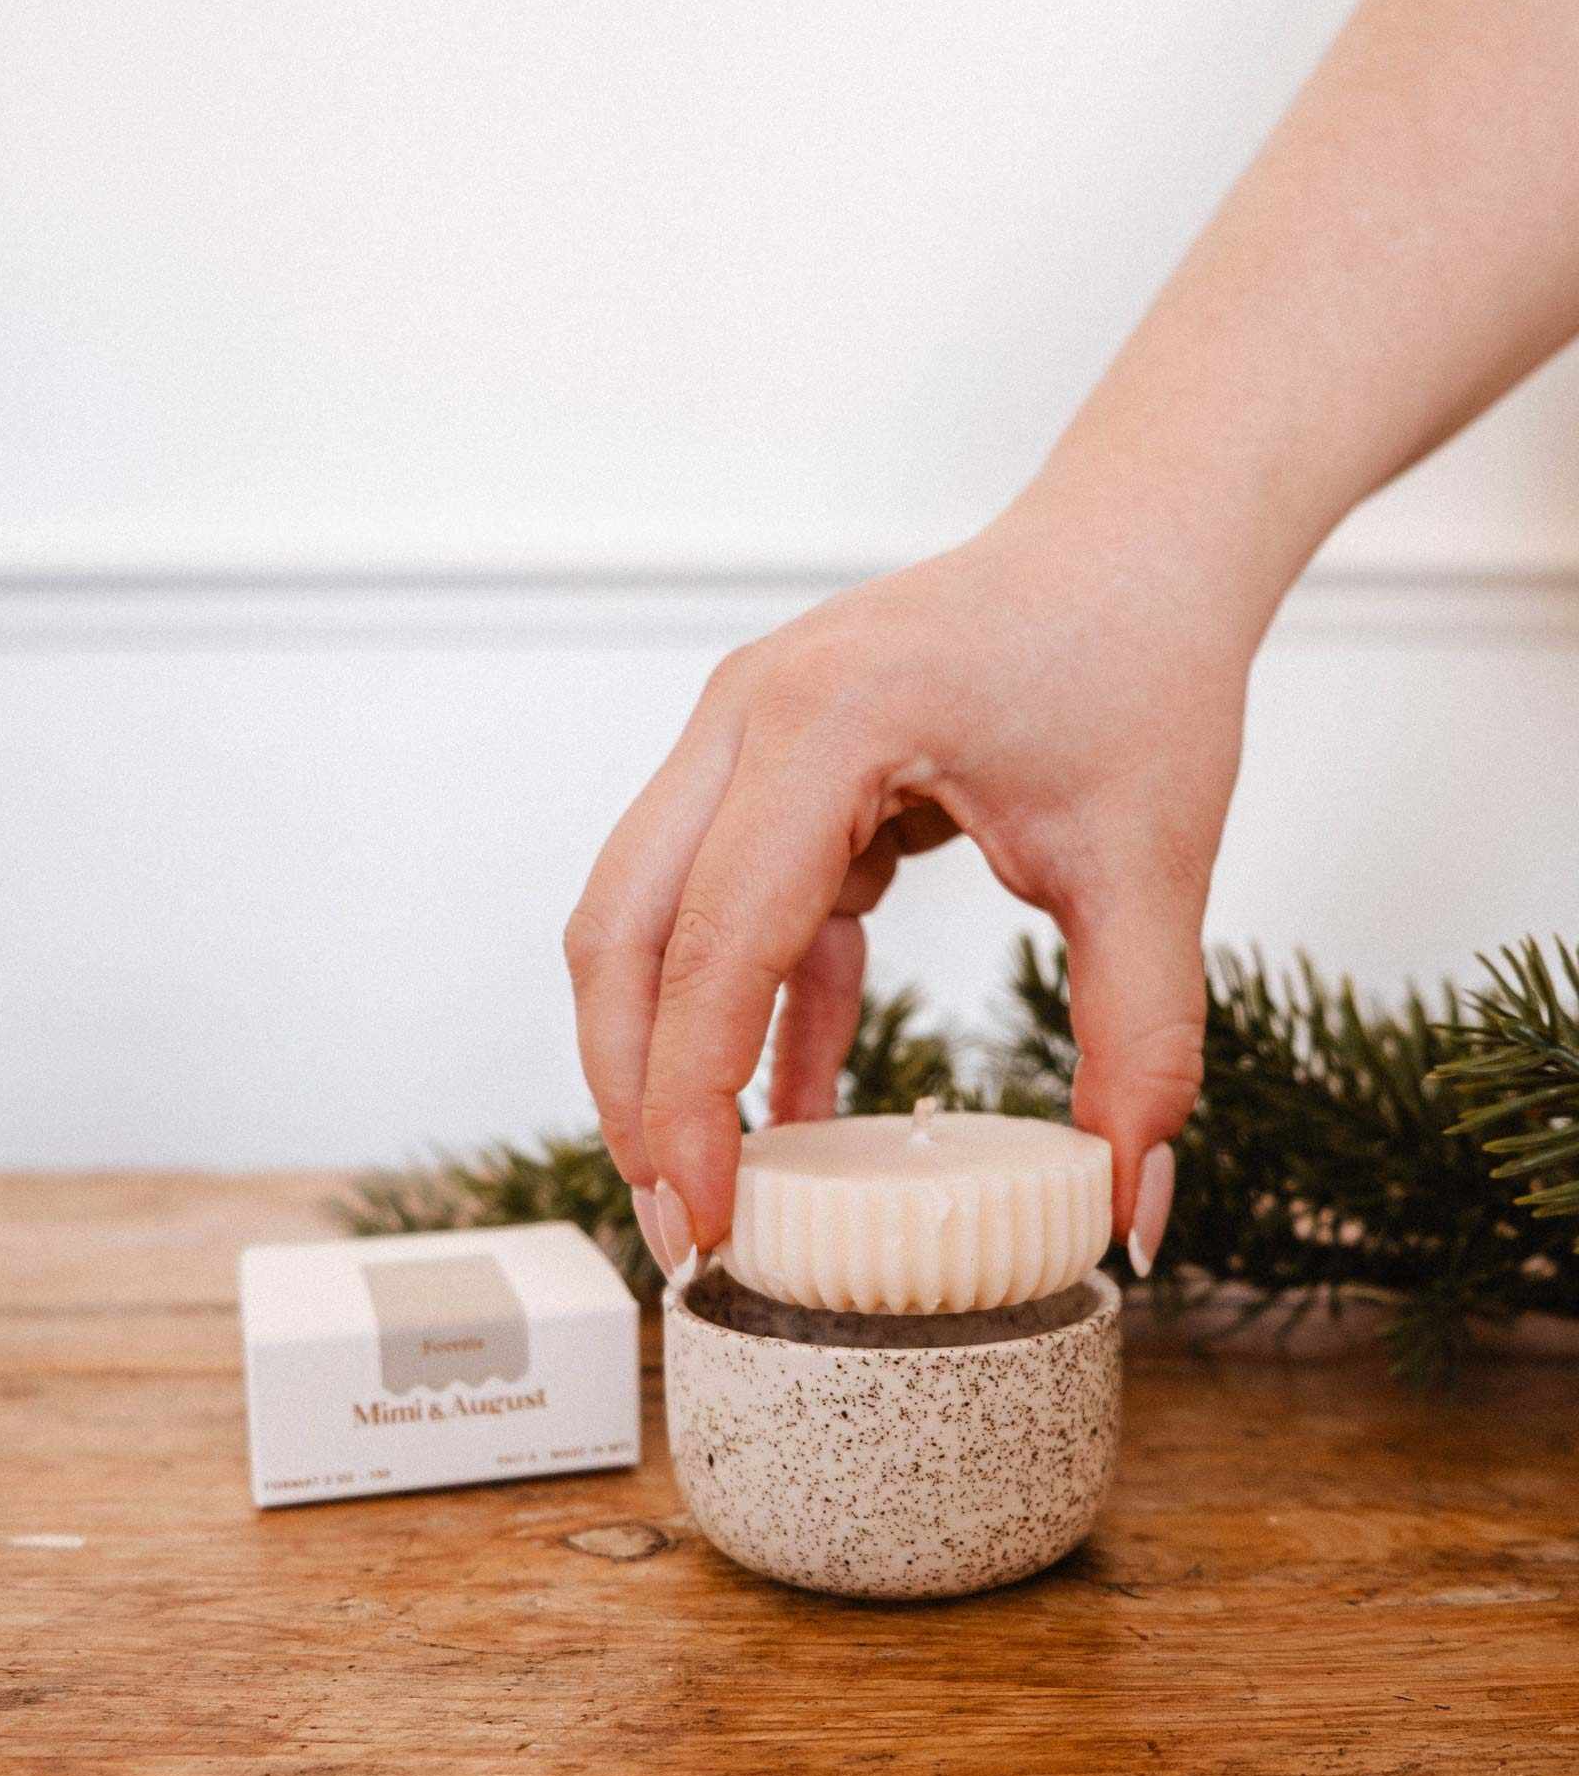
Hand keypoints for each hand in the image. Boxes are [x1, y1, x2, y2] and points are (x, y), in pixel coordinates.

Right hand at [565, 502, 1256, 1274]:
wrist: (1136, 543)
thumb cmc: (1139, 661)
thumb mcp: (1152, 865)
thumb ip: (1140, 1046)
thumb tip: (1133, 1211)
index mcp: (828, 720)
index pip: (718, 942)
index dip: (695, 1100)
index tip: (711, 1225)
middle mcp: (748, 714)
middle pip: (625, 932)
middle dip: (635, 1092)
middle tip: (682, 1231)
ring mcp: (743, 734)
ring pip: (647, 922)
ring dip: (669, 1055)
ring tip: (714, 1188)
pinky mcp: (769, 768)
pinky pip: (726, 911)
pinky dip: (753, 1012)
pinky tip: (800, 1111)